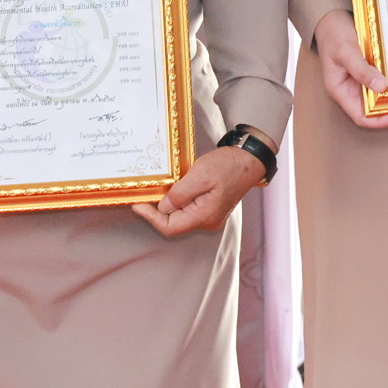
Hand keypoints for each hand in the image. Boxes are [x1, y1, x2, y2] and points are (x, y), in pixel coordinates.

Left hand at [133, 141, 267, 237]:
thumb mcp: (201, 174)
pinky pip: (189, 209)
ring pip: (181, 216)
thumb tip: (162, 206)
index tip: (137, 204)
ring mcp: (210, 215)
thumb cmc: (229, 165)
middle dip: (157, 211)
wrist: (251, 159)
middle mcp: (208, 220)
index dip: (151, 217)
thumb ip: (180, 193)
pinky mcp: (211, 207)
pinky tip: (172, 187)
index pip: (170, 227)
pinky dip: (177, 200)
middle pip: (174, 224)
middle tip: (145, 194)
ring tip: (157, 189)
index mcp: (205, 215)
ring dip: (167, 205)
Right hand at [313, 11, 387, 129]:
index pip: (360, 117)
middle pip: (372, 108)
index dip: (379, 120)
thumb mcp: (346, 51)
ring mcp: (359, 81)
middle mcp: (350, 89)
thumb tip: (380, 87)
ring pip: (378, 95)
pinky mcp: (367, 71)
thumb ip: (361, 70)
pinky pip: (381, 81)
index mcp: (340, 91)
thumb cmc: (333, 35)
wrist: (331, 19)